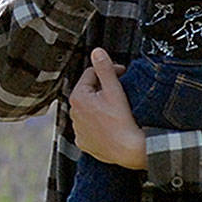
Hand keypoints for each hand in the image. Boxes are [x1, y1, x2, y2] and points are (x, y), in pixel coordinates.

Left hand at [71, 48, 146, 169]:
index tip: (121, 74)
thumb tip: (97, 51)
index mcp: (78, 97)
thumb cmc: (122, 121)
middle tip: (120, 92)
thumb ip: (104, 69)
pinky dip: (98, 123)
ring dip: (100, 106)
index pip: (91, 74)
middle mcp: (73, 113)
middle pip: (89, 92)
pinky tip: (110, 124)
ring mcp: (78, 129)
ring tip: (116, 110)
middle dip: (103, 88)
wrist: (128, 150)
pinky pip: (89, 127)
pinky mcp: (83, 142)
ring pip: (89, 110)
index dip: (108, 71)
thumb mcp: (114, 90)